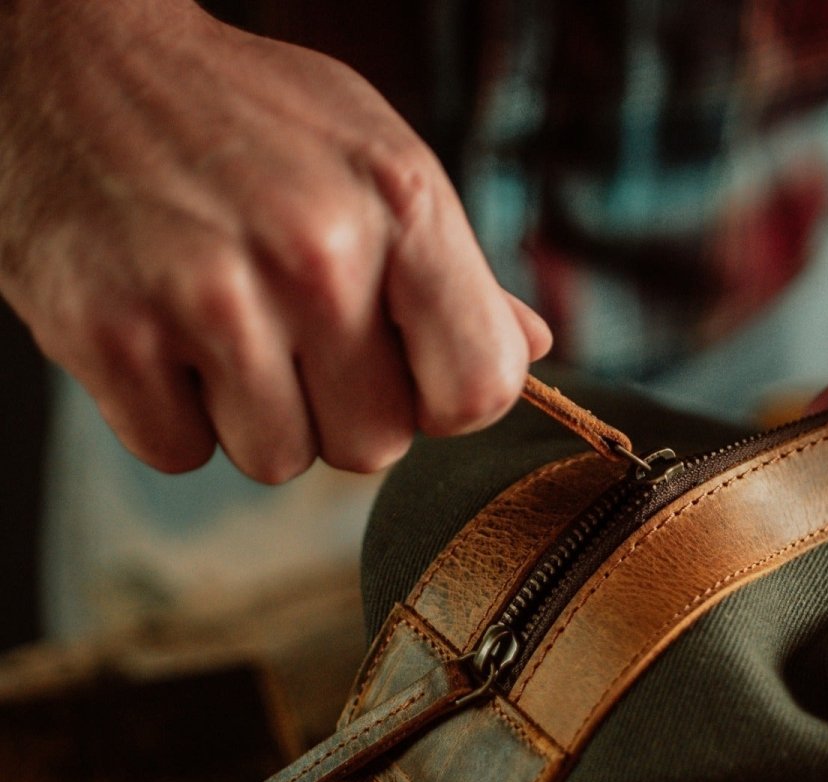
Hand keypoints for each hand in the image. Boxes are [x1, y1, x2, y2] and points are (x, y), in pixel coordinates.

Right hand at [0, 0, 549, 481]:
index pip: (479, 388)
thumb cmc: (251, 119)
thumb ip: (457, 270)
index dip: (441, 397)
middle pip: (374, 444)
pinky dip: (172, 413)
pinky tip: (164, 333)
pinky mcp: (107, 333)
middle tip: (292, 332)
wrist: (76, 56)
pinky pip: (181, 454)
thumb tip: (532, 348)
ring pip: (277, 460)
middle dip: (337, 406)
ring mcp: (208, 295)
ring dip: (254, 413)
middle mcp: (316, 252)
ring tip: (223, 323)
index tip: (402, 368)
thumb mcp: (376, 160)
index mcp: (403, 204)